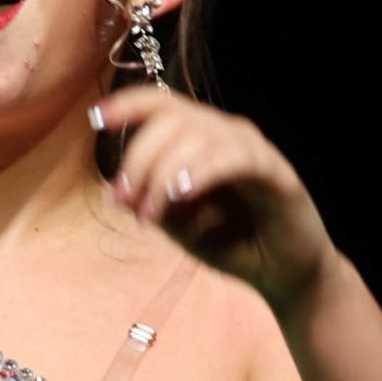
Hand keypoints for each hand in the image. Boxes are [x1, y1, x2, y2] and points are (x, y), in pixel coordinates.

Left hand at [96, 87, 337, 310]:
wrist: (284, 275)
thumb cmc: (232, 244)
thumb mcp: (179, 227)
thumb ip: (150, 204)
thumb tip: (114, 191)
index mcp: (202, 139)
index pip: (164, 105)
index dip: (130, 105)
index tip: (97, 118)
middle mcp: (226, 134)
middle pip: (173, 120)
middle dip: (139, 159)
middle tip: (125, 201)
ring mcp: (252, 150)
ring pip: (200, 136)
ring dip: (163, 174)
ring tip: (150, 216)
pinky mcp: (276, 172)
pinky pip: (235, 158)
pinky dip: (202, 172)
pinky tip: (181, 193)